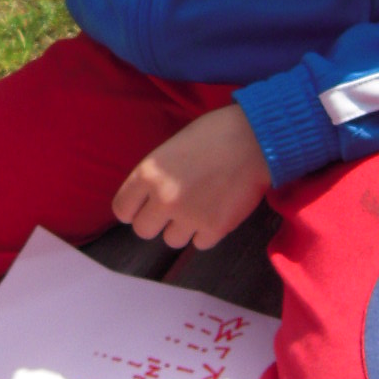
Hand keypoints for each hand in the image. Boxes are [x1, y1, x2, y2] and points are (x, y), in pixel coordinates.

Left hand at [112, 105, 270, 250]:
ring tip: (199, 207)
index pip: (122, 210)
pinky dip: (206, 232)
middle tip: (173, 210)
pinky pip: (200, 243)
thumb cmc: (214, 134)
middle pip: (143, 230)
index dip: (132, 209)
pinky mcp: (215, 228)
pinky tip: (216, 212)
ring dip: (182, 228)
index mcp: (148, 174)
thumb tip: (148, 199)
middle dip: (156, 222)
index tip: (143, 208)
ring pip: (171, 240)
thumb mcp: (171, 148)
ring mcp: (189, 216)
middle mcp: (163, 198)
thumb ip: (156, 176)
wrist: (255, 139)